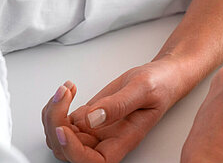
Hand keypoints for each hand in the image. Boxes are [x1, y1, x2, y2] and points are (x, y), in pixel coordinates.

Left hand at [42, 58, 182, 161]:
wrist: (162, 76)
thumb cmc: (160, 84)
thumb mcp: (144, 89)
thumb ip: (119, 104)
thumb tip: (92, 118)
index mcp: (124, 139)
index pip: (93, 161)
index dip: (74, 151)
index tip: (65, 129)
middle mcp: (107, 139)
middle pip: (69, 150)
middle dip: (56, 124)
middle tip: (63, 95)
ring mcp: (96, 129)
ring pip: (61, 137)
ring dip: (54, 115)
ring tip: (65, 90)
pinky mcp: (89, 116)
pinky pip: (62, 121)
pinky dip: (58, 106)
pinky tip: (69, 89)